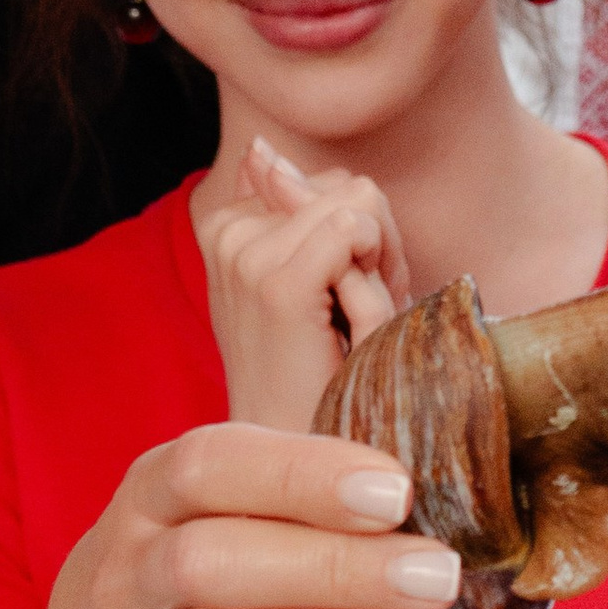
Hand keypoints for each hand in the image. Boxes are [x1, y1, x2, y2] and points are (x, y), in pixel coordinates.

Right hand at [39, 426, 470, 608]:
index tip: (398, 493)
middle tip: (438, 576)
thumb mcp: (223, 523)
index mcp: (150, 497)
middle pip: (212, 561)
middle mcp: (120, 575)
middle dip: (336, 569)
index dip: (302, 475)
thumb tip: (442, 492)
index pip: (209, 465)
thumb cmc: (203, 586)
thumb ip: (304, 503)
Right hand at [196, 140, 408, 429]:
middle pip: (353, 187)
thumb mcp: (324, 283)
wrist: (301, 461)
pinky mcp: (276, 284)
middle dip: (377, 247)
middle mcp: (228, 231)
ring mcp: (246, 256)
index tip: (344, 299)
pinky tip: (354, 330)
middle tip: (356, 318)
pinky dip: (378, 279)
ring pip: (361, 203)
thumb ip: (303, 209)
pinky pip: (356, 231)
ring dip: (379, 266)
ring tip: (352, 327)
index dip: (362, 238)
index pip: (333, 182)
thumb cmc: (326, 375)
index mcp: (229, 224)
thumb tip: (257, 147)